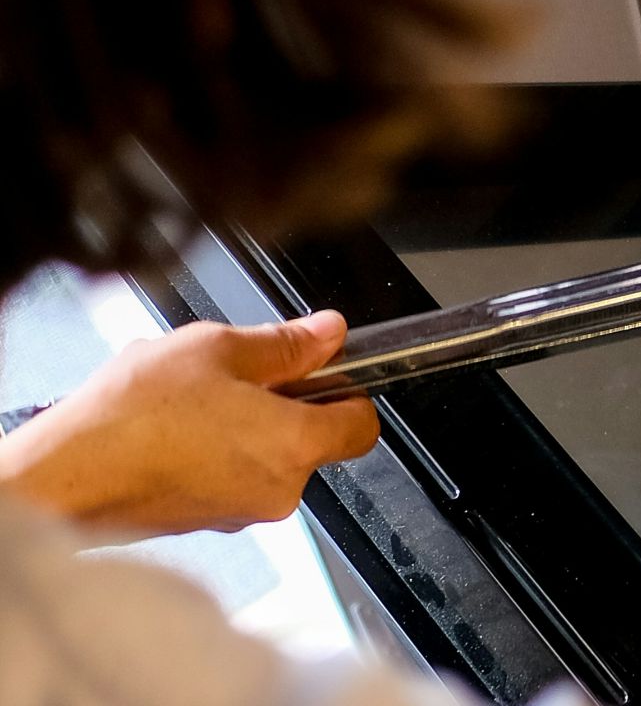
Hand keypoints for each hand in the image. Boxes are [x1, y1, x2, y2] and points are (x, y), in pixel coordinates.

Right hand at [0, 312, 377, 538]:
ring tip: (195, 401)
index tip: (323, 370)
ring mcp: (242, 512)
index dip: (348, 391)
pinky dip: (216, 452)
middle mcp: (279, 489)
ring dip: (245, 426)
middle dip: (285, 404)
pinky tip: (174, 429)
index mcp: (296, 444)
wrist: (63, 478)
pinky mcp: (206, 521)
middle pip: (313, 440)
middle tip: (240, 377)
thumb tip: (327, 334)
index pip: (363, 426)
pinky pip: (231, 477)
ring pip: (268, 457)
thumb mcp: (216, 349)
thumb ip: (284, 343)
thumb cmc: (131, 418)